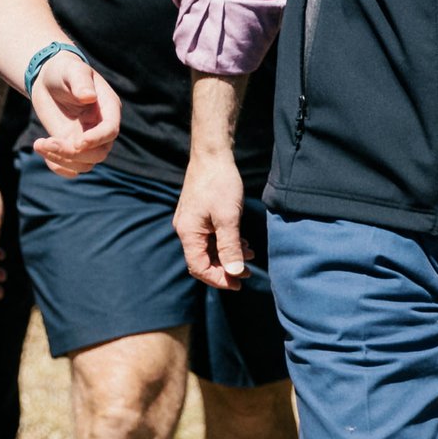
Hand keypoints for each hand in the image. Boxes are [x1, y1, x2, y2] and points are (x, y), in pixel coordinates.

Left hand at [29, 49, 119, 177]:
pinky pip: (70, 168)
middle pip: (99, 153)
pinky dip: (57, 166)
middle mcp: (100, 127)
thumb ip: (80, 82)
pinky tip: (41, 148)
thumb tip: (88, 96)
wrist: (48, 79)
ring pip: (84, 164)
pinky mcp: (71, 146)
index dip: (97, 139)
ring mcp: (86, 139)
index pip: (110, 130)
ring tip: (39, 144)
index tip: (78, 142)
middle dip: (74, 153)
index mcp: (108, 108)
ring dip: (62, 160)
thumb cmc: (64, 70)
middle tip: (48, 142)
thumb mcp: (72, 70)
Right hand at [174, 152, 251, 290]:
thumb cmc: (219, 183)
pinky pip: (211, 236)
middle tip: (248, 273)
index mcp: (188, 233)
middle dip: (226, 268)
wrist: (212, 155)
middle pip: (203, 260)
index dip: (218, 279)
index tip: (239, 283)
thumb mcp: (228, 218)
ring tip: (250, 256)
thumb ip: (230, 247)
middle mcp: (186, 230)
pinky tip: (242, 242)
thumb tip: (234, 272)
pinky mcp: (200, 215)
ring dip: (229, 255)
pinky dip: (226, 242)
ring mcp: (192, 222)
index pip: (199, 267)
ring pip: (209, 248)